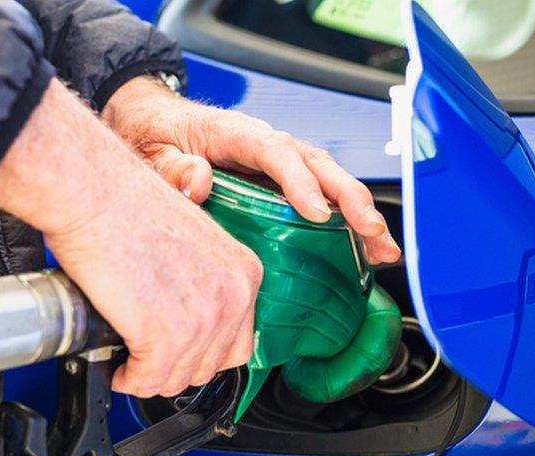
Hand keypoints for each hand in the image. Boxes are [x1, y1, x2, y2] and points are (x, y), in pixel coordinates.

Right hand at [0, 79, 261, 396]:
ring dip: (149, 376)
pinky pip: (148, 381)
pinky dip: (128, 379)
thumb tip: (187, 315)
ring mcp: (204, 319)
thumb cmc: (127, 204)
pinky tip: (117, 365)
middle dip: (174, 367)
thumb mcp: (193, 241)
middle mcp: (234, 297)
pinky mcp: (165, 336)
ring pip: (178, 379)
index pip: (238, 344)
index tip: (178, 351)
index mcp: (245, 272)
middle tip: (146, 356)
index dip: (201, 353)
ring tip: (128, 360)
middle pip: (210, 367)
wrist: (94, 192)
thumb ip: (204, 279)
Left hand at [102, 77, 402, 264]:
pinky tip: (365, 251)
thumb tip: (199, 181)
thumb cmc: (155, 135)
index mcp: (236, 133)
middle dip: (350, 198)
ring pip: (329, 182)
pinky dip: (347, 223)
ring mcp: (279, 164)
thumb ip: (171, 167)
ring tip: (383, 249)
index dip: (301, 181)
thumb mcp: (151, 150)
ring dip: (360, 213)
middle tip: (371, 231)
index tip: (317, 213)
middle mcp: (266, 144)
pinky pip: (322, 198)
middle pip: (318, 164)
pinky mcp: (283, 183)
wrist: (154, 124)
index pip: (277, 151)